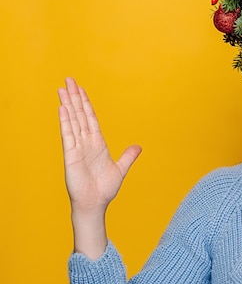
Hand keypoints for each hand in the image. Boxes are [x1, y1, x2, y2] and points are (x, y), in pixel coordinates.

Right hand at [58, 78, 140, 256]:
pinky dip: (66, 122)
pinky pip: (68, 135)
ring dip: (68, 105)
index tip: (80, 89)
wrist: (95, 204)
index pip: (90, 118)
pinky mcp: (70, 155)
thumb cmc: (104, 189)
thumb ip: (128, 156)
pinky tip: (63, 109)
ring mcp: (77, 148)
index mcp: (97, 144)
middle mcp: (85, 142)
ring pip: (72, 121)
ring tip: (62, 89)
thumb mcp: (120, 169)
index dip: (86, 103)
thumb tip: (138, 147)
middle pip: (79, 114)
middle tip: (68, 79)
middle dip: (74, 97)